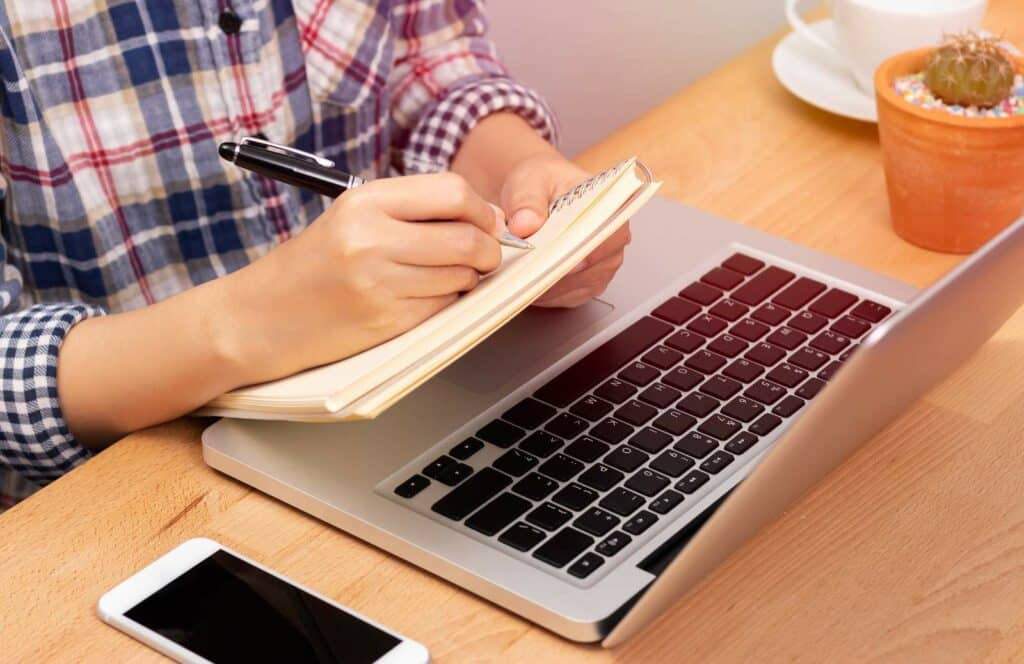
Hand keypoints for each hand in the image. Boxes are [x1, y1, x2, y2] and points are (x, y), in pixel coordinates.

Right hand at [218, 173, 504, 384]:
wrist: (259, 318)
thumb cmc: (310, 266)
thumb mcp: (351, 217)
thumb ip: (414, 210)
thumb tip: (489, 217)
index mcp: (364, 202)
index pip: (453, 193)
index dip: (481, 209)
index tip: (487, 221)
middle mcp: (372, 239)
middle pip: (467, 238)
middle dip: (489, 249)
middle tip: (486, 254)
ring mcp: (379, 284)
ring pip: (461, 276)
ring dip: (468, 278)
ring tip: (446, 275)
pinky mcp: (385, 321)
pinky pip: (443, 306)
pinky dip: (447, 301)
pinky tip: (424, 296)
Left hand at [501, 151, 631, 307]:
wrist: (536, 195)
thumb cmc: (541, 184)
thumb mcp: (530, 180)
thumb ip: (527, 200)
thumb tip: (525, 223)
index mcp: (613, 209)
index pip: (605, 239)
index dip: (578, 252)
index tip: (550, 257)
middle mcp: (613, 242)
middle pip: (588, 270)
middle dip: (551, 269)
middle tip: (521, 264)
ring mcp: (601, 268)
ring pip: (572, 288)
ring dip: (542, 283)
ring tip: (518, 267)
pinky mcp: (585, 286)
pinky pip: (562, 299)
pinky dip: (540, 292)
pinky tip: (524, 277)